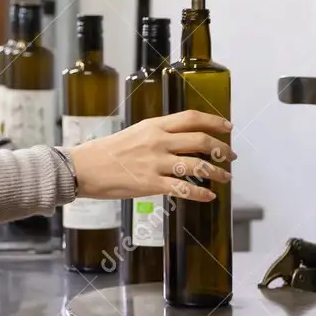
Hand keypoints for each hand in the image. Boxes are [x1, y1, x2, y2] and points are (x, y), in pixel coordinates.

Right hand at [68, 110, 234, 203]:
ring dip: (217, 172)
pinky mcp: (151, 184)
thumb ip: (157, 135)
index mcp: (154, 126)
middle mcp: (158, 141)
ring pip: (198, 166)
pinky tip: (209, 197)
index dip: (214, 121)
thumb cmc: (106, 152)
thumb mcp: (135, 133)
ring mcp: (155, 163)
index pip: (191, 118)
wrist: (84, 167)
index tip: (227, 127)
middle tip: (231, 156)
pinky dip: (201, 194)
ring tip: (226, 178)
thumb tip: (180, 140)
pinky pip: (184, 189)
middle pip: (201, 140)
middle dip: (222, 149)